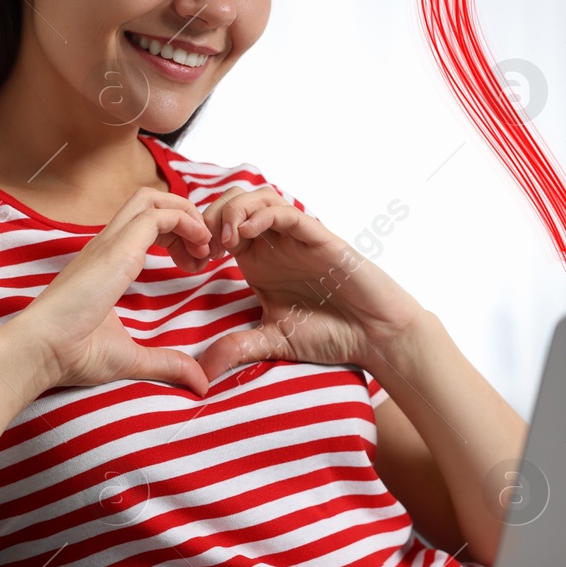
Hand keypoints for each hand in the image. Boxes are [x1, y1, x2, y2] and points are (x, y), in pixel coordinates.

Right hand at [0, 187, 216, 396]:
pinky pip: (157, 216)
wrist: (40, 351)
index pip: (143, 222)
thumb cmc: (72, 354)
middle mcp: (106, 245)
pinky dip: (186, 223)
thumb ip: (167, 363)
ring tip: (203, 248)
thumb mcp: (132, 357)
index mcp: (106, 261)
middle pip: (148, 200)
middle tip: (204, 251)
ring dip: (187, 215)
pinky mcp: (116, 250)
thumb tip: (199, 381)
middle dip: (185, 214)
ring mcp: (108, 243)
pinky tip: (198, 249)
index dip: (176, 233)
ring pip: (151, 199)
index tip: (194, 264)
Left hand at [194, 186, 424, 382]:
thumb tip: (204, 370)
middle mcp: (275, 243)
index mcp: (258, 260)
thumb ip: (240, 347)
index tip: (191, 262)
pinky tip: (245, 235)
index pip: (220, 226)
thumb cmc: (331, 334)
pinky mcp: (318, 237)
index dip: (199, 236)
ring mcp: (297, 237)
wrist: (374, 337)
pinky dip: (261, 215)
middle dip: (209, 216)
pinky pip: (285, 212)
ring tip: (224, 241)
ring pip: (258, 197)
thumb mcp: (274, 341)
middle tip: (203, 248)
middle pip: (234, 202)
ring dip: (233, 211)